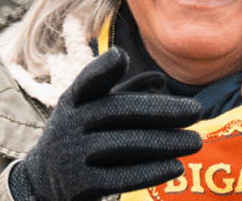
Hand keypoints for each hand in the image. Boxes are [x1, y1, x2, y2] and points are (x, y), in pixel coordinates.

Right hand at [7, 50, 204, 200]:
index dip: (102, 69)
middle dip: (159, 110)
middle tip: (197, 111)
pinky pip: (118, 178)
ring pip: (122, 144)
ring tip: (196, 142)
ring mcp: (71, 155)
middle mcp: (69, 124)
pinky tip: (175, 167)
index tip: (121, 55)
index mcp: (74, 101)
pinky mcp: (79, 185)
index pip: (87, 82)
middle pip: (116, 112)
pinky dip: (149, 172)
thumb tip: (160, 79)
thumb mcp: (91, 113)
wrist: (43, 184)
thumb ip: (123, 94)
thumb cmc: (80, 139)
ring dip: (162, 142)